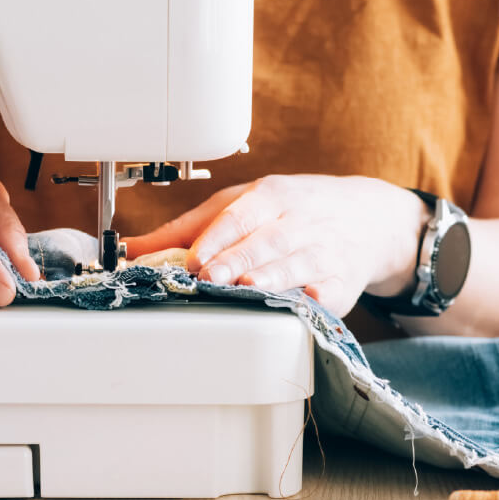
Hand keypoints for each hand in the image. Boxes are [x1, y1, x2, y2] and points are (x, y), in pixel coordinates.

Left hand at [125, 174, 427, 315]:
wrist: (367, 217)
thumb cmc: (294, 211)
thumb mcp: (245, 203)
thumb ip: (189, 227)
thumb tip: (131, 247)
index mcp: (272, 196)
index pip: (239, 216)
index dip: (215, 238)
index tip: (191, 258)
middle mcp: (299, 222)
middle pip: (266, 241)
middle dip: (238, 259)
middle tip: (209, 277)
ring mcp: (324, 251)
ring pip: (297, 264)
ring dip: (273, 277)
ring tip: (249, 288)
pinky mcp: (344, 282)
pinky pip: (331, 291)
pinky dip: (318, 298)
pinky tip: (305, 303)